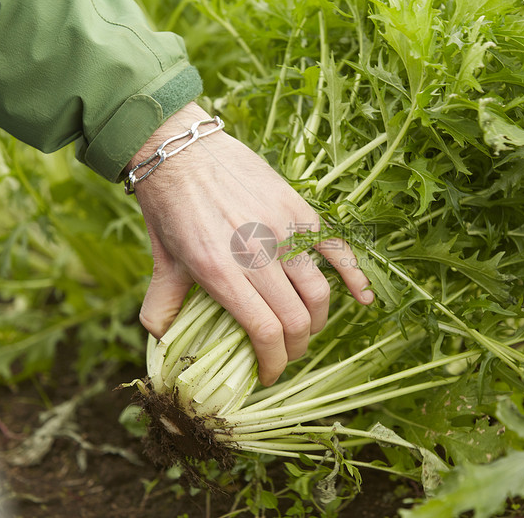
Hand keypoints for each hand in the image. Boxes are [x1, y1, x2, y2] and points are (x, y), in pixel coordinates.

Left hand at [129, 102, 373, 385]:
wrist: (180, 149)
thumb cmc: (169, 207)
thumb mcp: (162, 260)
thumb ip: (162, 305)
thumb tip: (161, 341)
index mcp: (219, 272)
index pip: (265, 333)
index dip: (273, 364)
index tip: (268, 374)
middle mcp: (256, 253)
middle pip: (296, 319)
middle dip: (295, 349)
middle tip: (284, 354)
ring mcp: (282, 229)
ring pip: (318, 292)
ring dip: (316, 322)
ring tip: (305, 329)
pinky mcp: (297, 209)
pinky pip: (335, 248)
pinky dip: (354, 277)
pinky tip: (362, 299)